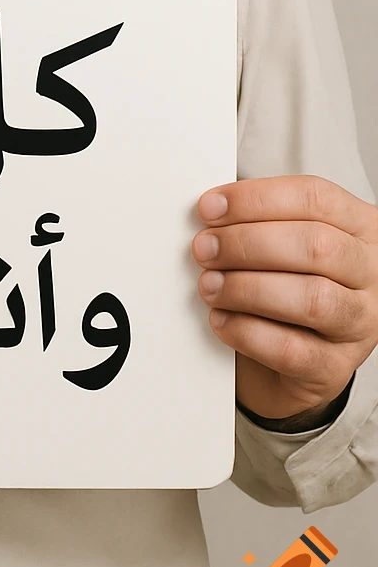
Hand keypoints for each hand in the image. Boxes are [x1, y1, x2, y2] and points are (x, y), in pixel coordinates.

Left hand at [192, 174, 377, 420]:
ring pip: (311, 299)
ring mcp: (359, 323)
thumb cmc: (287, 286)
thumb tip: (212, 212)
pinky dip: (246, 332)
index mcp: (360, 228)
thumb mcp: (283, 242)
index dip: (257, 199)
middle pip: (316, 246)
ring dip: (246, 288)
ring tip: (210, 285)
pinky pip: (291, 350)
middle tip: (205, 248)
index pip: (316, 199)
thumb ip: (259, 222)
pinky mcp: (335, 368)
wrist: (292, 361)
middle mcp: (369, 274)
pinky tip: (222, 319)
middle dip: (247, 243)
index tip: (211, 207)